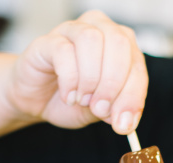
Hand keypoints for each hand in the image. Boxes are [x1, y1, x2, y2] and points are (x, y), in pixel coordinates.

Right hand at [7, 10, 147, 134]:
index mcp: (120, 45)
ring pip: (92, 40)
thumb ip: (115, 110)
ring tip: (82, 100)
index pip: (136, 63)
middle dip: (112, 84)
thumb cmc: (71, 99)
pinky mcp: (48, 41)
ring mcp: (72, 30)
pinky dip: (69, 79)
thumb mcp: (99, 112)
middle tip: (100, 109)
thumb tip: (125, 120)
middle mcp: (99, 29)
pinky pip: (63, 51)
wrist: (35, 100)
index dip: (133, 95)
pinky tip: (68, 96)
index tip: (123, 122)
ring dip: (90, 78)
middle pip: (118, 44)